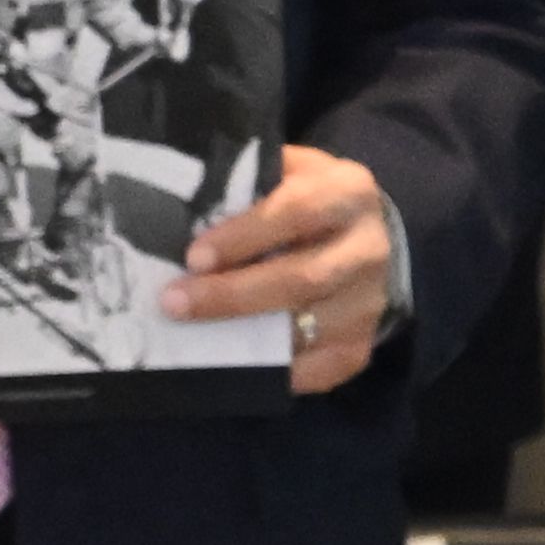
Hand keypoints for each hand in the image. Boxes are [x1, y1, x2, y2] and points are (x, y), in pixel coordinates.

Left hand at [167, 142, 401, 396]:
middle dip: (232, 294)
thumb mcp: (284, 173)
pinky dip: (273, 370)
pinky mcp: (361, 346)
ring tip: (190, 334)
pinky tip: (229, 364)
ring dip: (244, 336)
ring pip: (308, 328)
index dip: (244, 235)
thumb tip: (177, 206)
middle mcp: (369, 250)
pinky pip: (319, 369)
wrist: (361, 238)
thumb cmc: (303, 200)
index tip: (194, 257)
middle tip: (174, 301)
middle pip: (303, 279)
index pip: (297, 211)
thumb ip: (245, 183)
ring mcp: (369, 303)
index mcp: (349, 193)